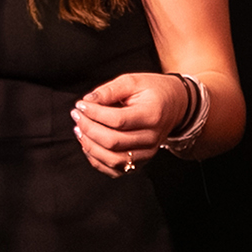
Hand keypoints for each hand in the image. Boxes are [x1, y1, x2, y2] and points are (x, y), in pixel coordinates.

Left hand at [71, 72, 187, 177]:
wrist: (175, 105)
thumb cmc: (152, 91)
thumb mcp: (132, 81)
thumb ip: (109, 90)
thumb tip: (87, 101)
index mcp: (151, 115)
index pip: (118, 120)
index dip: (94, 113)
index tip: (80, 104)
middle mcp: (152, 138)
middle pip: (113, 142)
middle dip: (88, 129)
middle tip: (77, 115)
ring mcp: (147, 152)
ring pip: (113, 160)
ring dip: (90, 146)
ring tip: (79, 129)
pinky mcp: (140, 161)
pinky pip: (115, 169)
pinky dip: (97, 160)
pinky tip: (88, 144)